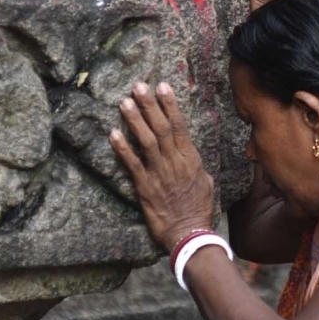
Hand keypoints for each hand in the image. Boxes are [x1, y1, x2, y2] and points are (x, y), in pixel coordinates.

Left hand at [110, 81, 216, 250]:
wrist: (189, 233)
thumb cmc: (198, 210)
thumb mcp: (205, 183)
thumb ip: (196, 166)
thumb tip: (191, 157)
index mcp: (190, 159)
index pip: (180, 126)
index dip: (170, 105)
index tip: (162, 86)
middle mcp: (175, 162)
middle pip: (162, 128)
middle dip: (150, 105)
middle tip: (139, 86)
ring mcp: (159, 174)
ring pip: (147, 141)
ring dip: (135, 120)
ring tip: (125, 102)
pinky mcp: (145, 187)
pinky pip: (132, 164)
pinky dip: (122, 148)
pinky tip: (112, 134)